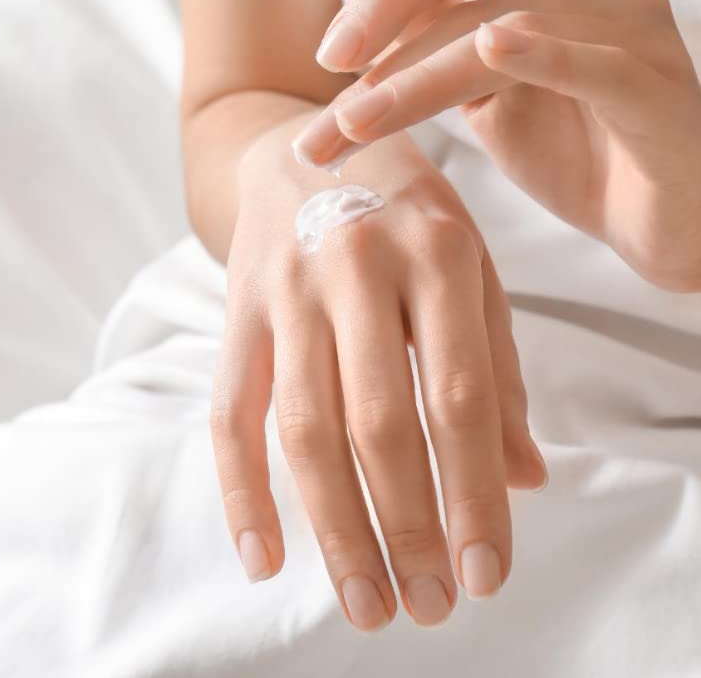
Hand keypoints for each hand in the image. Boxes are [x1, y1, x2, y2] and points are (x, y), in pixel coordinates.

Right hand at [212, 116, 546, 631]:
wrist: (302, 145)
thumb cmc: (402, 208)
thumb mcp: (470, 264)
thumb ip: (498, 365)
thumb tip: (522, 476)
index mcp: (436, 250)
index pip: (459, 396)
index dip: (474, 493)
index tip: (486, 572)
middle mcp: (357, 265)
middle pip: (379, 422)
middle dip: (407, 527)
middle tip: (428, 605)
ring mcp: (287, 286)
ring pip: (304, 426)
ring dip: (336, 527)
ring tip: (366, 601)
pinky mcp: (237, 308)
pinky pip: (228, 410)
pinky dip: (242, 489)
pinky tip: (264, 557)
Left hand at [294, 0, 700, 291]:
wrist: (664, 222)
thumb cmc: (579, 157)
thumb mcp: (490, 103)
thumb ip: (438, 67)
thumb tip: (354, 62)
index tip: (329, 58)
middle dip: (385, 15)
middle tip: (328, 72)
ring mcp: (629, 28)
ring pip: (509, 25)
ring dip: (419, 77)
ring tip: (356, 124)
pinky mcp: (656, 88)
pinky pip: (598, 64)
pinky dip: (545, 54)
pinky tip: (492, 47)